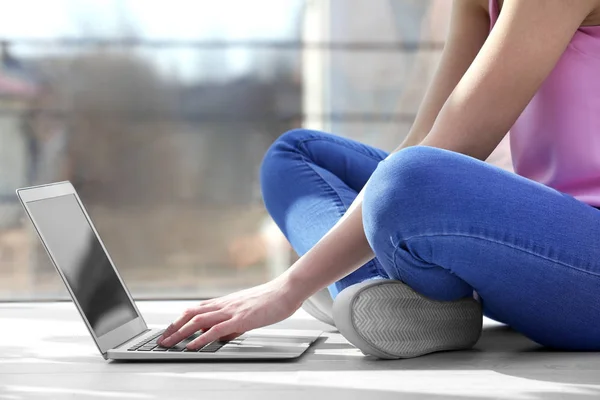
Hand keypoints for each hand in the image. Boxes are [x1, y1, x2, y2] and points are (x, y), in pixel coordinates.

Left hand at [157, 276, 302, 349]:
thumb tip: (225, 335)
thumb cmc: (272, 300)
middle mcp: (225, 305)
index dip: (180, 320)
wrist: (286, 291)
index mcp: (226, 302)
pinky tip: (192, 346)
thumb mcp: (250, 311)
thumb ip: (235, 322)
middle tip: (162, 339)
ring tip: (169, 343)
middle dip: (174, 327)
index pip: (196, 309)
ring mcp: (231, 311)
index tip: (170, 330)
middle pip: (191, 314)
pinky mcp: (240, 319)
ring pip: (198, 320)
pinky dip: (201, 338)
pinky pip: (216, 329)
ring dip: (181, 333)